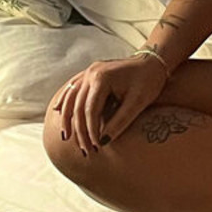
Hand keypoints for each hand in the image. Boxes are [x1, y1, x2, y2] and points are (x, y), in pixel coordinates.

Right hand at [53, 54, 168, 155]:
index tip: (96, 147)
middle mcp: (91, 72)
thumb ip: (121, 121)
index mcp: (102, 78)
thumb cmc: (149, 81)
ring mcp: (89, 71)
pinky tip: (57, 110)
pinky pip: (73, 87)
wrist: (154, 61)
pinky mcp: (91, 72)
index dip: (91, 130)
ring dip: (67, 118)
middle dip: (80, 130)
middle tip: (84, 150)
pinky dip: (65, 99)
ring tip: (65, 137)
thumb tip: (104, 141)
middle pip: (78, 106)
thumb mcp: (138, 102)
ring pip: (71, 97)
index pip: (90, 110)